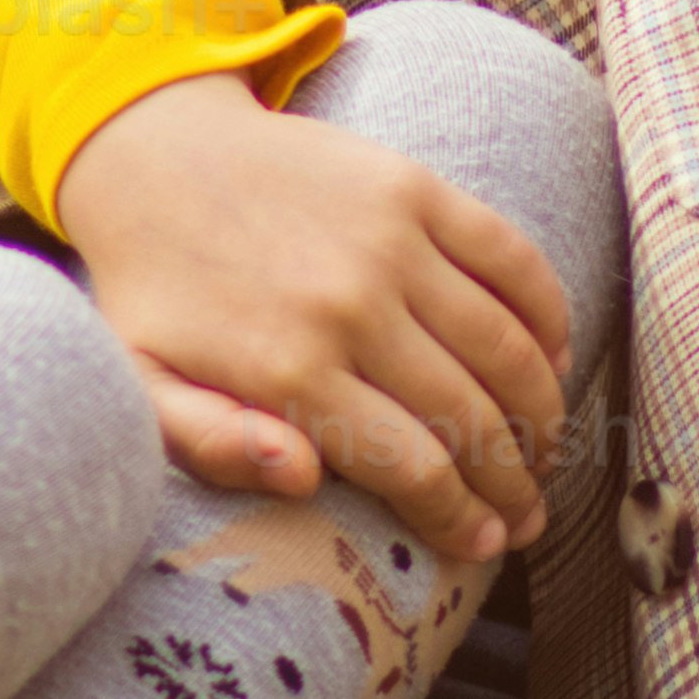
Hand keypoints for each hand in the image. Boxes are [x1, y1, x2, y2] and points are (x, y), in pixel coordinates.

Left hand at [49, 70, 580, 571]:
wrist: (155, 154)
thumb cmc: (155, 290)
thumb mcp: (143, 383)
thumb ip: (209, 445)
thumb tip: (301, 479)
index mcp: (288, 367)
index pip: (410, 466)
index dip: (461, 518)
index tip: (486, 544)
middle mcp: (349, 305)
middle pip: (470, 418)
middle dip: (513, 484)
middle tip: (529, 517)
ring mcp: (390, 240)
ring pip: (506, 349)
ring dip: (544, 414)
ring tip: (546, 453)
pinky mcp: (415, 187)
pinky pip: (512, 260)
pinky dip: (550, 315)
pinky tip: (554, 360)